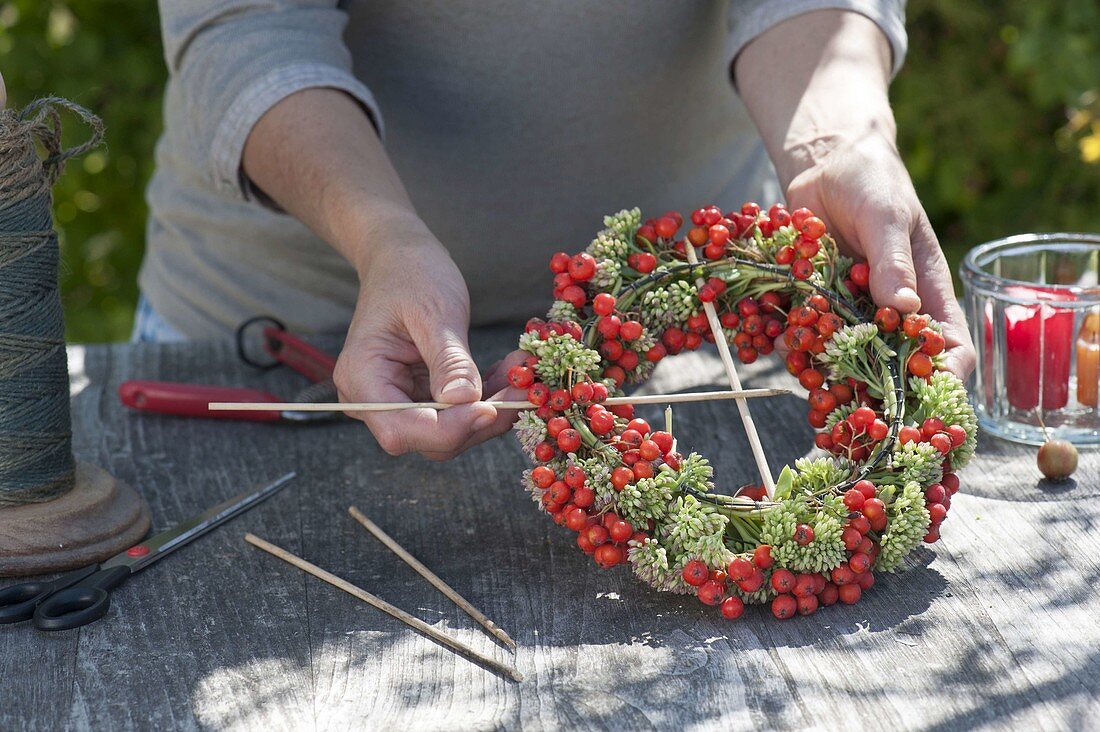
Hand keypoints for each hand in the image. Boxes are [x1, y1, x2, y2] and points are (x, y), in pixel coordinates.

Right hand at [333, 222, 516, 459]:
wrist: (401, 259)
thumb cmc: (412, 274)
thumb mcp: (434, 311)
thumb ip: (449, 360)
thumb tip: (465, 402)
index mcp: (362, 377)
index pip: (402, 428)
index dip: (450, 428)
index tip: (492, 408)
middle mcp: (372, 400)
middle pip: (429, 438)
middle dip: (480, 421)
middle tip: (524, 389)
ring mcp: (396, 402)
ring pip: (450, 431)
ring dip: (491, 410)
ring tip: (523, 374)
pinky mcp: (420, 397)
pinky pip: (457, 413)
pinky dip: (487, 398)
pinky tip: (510, 373)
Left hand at [785, 131, 976, 378]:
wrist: (826, 165)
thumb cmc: (874, 184)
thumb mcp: (887, 216)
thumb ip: (893, 260)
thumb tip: (905, 307)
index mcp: (924, 292)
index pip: (948, 342)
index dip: (944, 373)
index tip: (928, 394)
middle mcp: (889, 310)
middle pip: (892, 363)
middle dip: (877, 389)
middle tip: (858, 408)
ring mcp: (850, 310)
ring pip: (843, 355)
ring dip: (825, 369)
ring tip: (808, 372)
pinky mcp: (815, 303)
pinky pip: (804, 333)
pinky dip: (792, 342)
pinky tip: (777, 341)